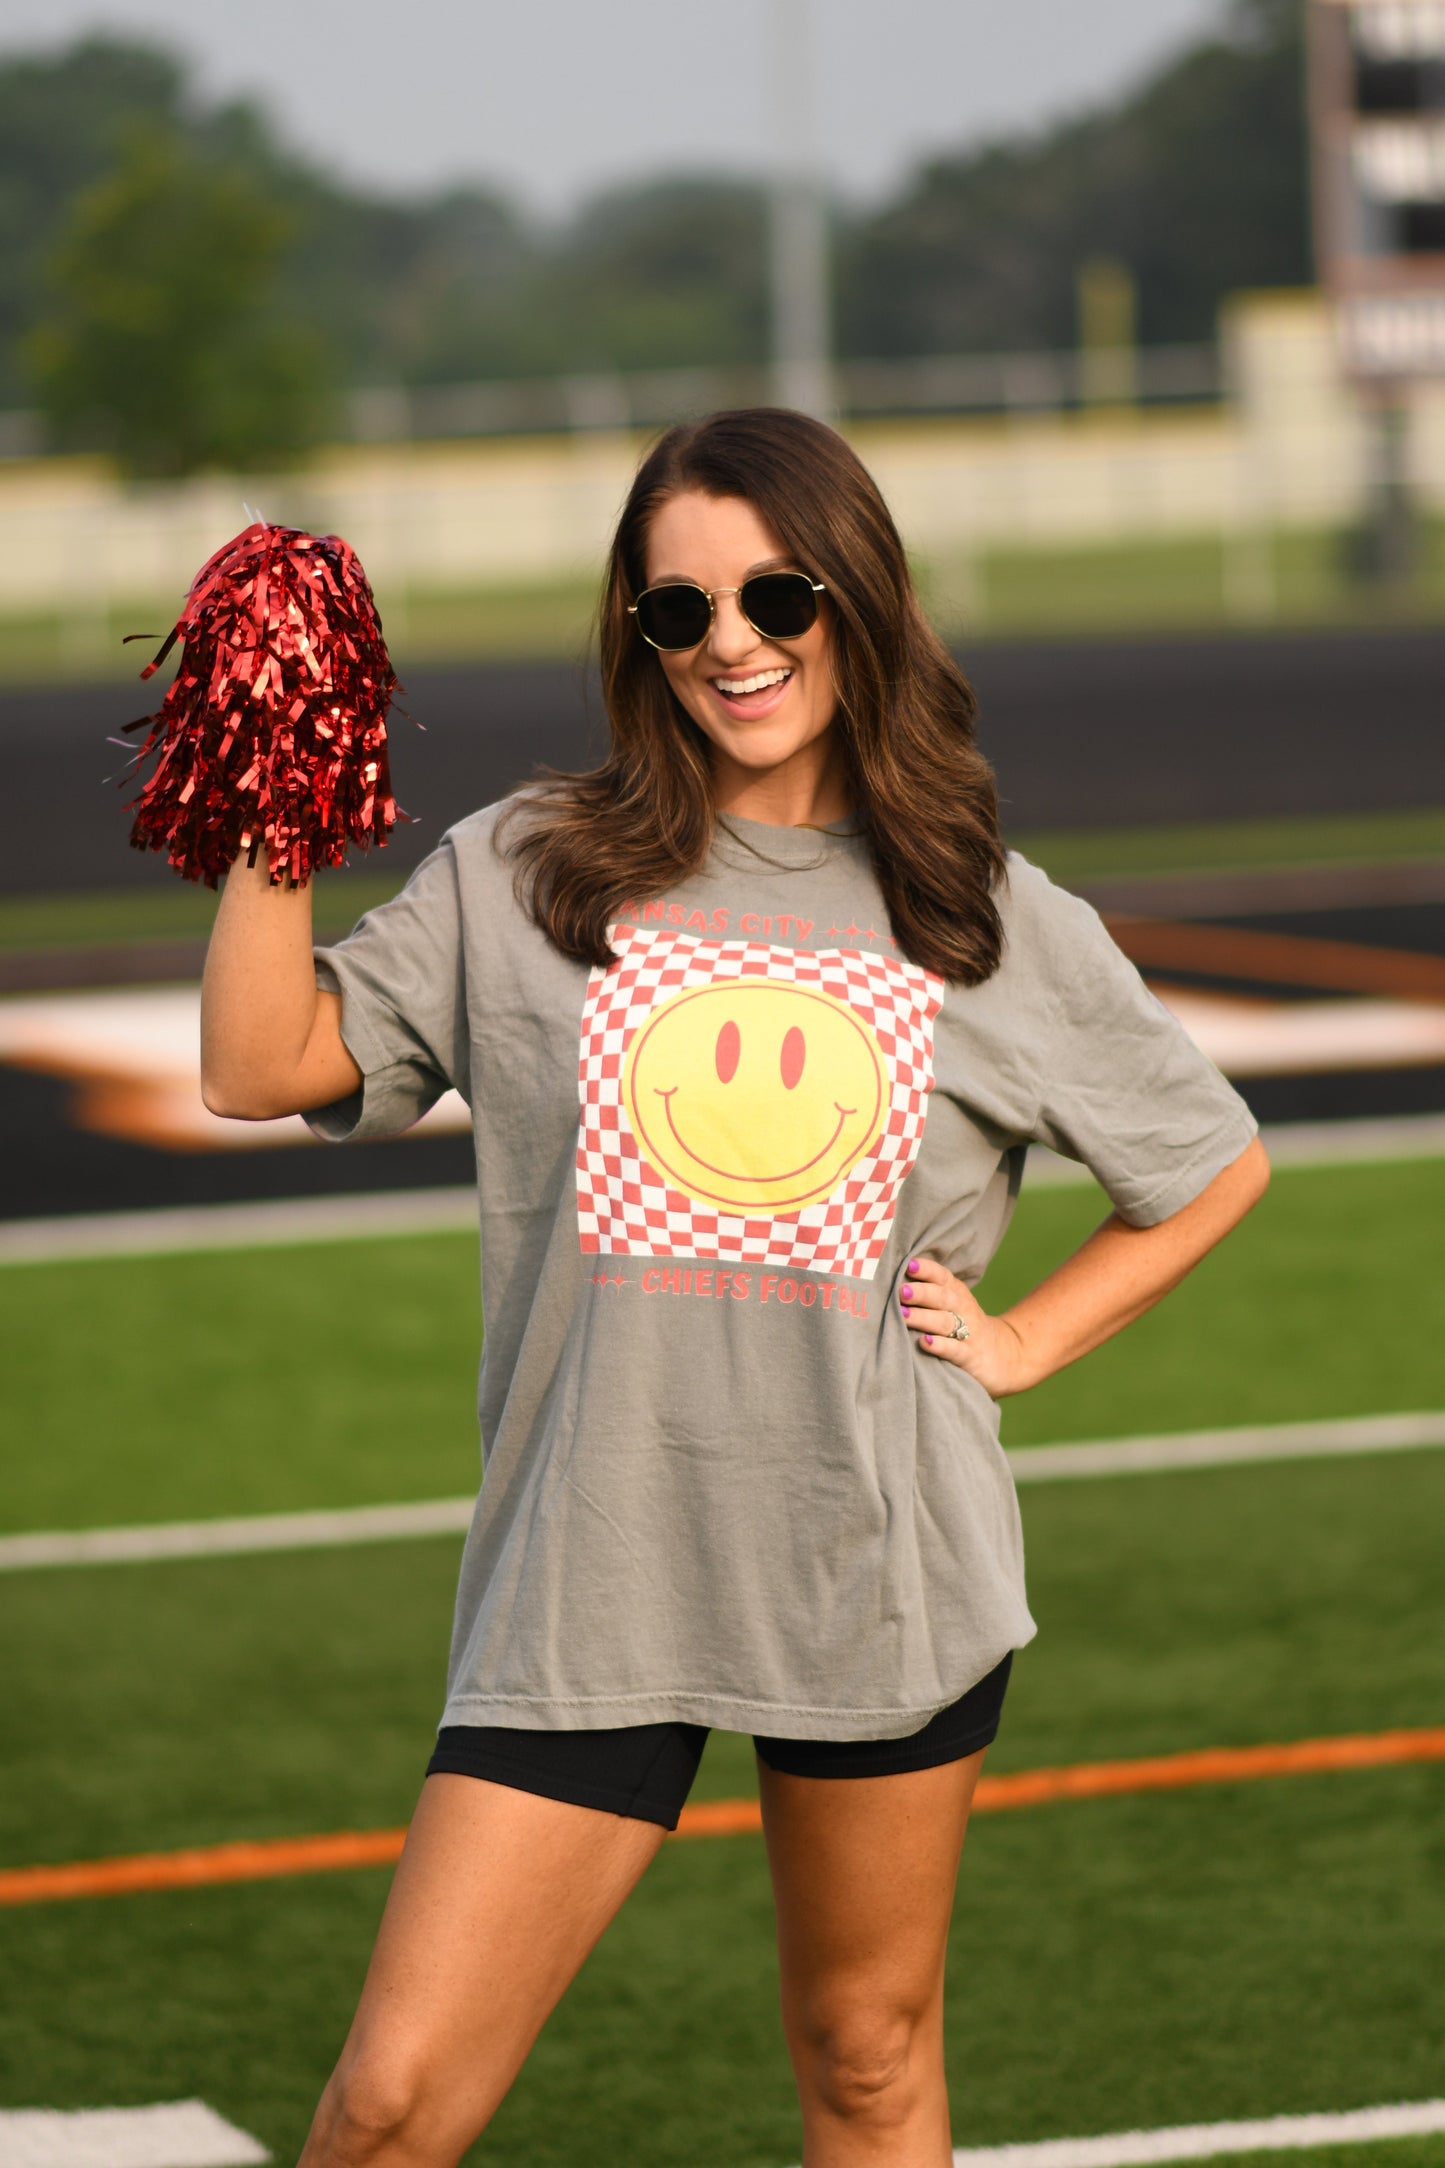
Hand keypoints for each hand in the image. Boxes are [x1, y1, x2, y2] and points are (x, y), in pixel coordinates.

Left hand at [899, 1255, 1030, 1398]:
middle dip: (922, 1293)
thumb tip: (889, 1280)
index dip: (927, 1270)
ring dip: (924, 1318)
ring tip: (904, 1315)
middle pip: (942, 1297)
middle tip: (901, 1291)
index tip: (910, 1265)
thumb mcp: (952, 1306)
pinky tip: (925, 1342)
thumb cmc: (963, 1326)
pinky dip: (941, 1346)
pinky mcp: (970, 1357)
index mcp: (957, 1294)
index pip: (943, 1277)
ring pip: (946, 1322)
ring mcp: (968, 1334)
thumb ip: (929, 1293)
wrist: (1004, 1357)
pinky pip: (956, 1350)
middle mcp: (963, 1310)